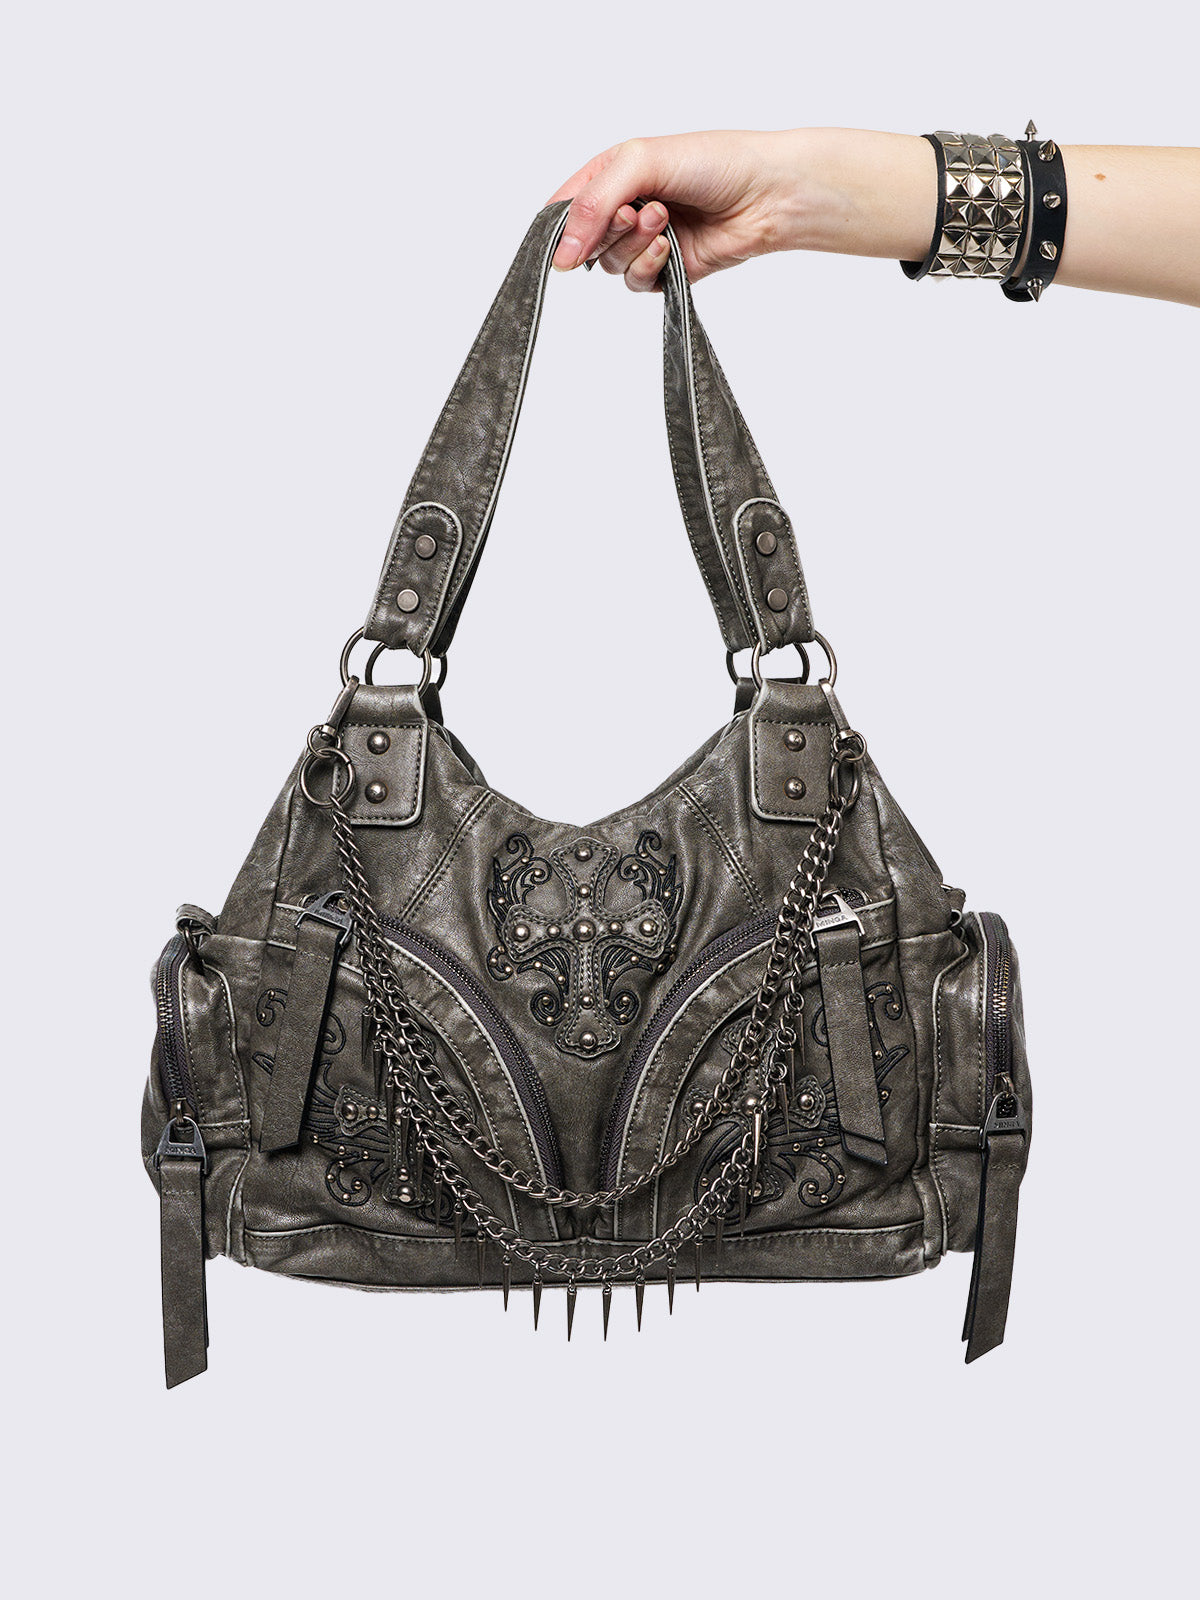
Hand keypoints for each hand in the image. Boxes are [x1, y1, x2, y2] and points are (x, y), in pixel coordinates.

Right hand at [545, 130, 808, 289]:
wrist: (766, 194)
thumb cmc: (713, 162)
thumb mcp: (640, 163)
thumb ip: (593, 203)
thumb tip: (561, 255)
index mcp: (611, 174)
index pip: (563, 207)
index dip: (560, 227)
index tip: (567, 240)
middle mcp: (624, 209)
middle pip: (584, 241)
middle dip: (608, 230)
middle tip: (637, 210)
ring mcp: (644, 241)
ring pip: (610, 264)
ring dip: (634, 244)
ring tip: (664, 219)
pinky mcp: (664, 269)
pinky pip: (635, 282)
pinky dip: (648, 266)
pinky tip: (670, 246)